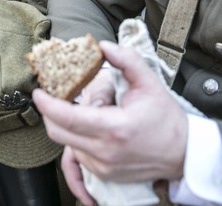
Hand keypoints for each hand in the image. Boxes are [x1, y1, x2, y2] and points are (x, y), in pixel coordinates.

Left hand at [32, 41, 187, 189]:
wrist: (183, 153)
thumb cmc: (166, 118)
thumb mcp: (149, 82)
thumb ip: (126, 59)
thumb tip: (103, 46)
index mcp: (115, 128)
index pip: (68, 118)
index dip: (47, 105)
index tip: (38, 92)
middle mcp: (105, 152)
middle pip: (58, 133)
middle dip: (49, 113)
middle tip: (50, 97)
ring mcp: (103, 167)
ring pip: (66, 145)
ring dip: (65, 126)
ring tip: (77, 110)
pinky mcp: (103, 174)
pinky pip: (78, 155)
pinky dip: (76, 139)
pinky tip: (86, 127)